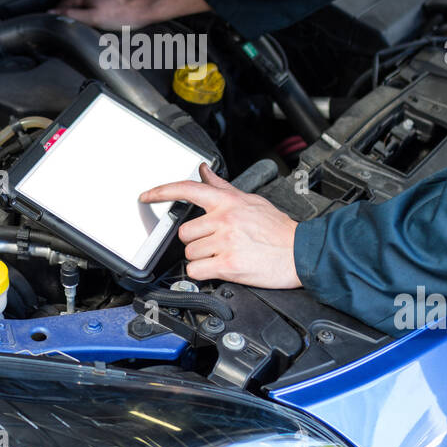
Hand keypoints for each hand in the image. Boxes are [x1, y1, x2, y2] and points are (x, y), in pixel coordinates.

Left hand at [139, 163, 301, 288]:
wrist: (300, 252)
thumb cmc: (277, 229)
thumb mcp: (250, 200)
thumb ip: (222, 188)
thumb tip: (205, 171)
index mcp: (227, 202)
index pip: (187, 190)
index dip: (162, 192)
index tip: (147, 196)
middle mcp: (224, 220)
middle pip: (185, 233)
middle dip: (196, 242)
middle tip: (215, 244)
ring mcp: (225, 242)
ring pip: (191, 254)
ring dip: (202, 259)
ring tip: (225, 256)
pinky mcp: (228, 264)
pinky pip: (197, 271)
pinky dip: (203, 274)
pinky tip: (220, 269)